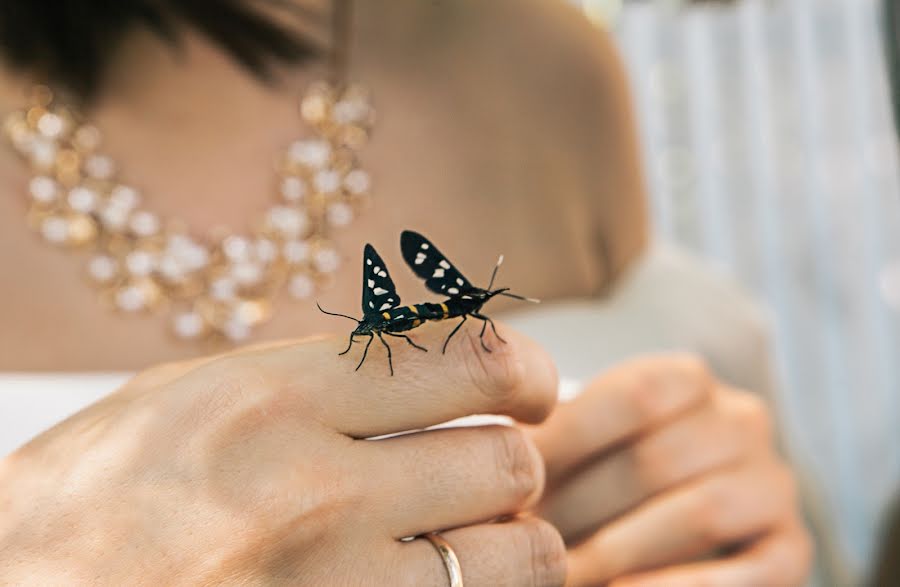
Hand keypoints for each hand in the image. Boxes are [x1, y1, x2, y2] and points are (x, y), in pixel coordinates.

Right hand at [0, 324, 565, 585]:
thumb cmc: (95, 499)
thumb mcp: (188, 397)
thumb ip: (314, 372)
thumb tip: (427, 359)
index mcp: (273, 400)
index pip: (469, 358)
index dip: (525, 368)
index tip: (527, 388)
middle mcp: (311, 493)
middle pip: (508, 463)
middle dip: (514, 467)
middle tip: (486, 473)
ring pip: (519, 560)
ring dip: (513, 546)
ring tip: (470, 541)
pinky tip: (431, 583)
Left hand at [529, 354, 810, 586]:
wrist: (674, 513)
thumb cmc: (610, 473)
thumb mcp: (588, 442)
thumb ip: (556, 442)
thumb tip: (507, 460)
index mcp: (690, 379)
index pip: (635, 395)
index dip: (570, 439)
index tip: (513, 480)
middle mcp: (742, 421)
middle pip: (657, 460)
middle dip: (579, 508)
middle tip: (525, 541)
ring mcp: (773, 483)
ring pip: (699, 513)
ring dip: (620, 551)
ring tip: (562, 573)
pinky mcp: (793, 547)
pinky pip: (748, 572)